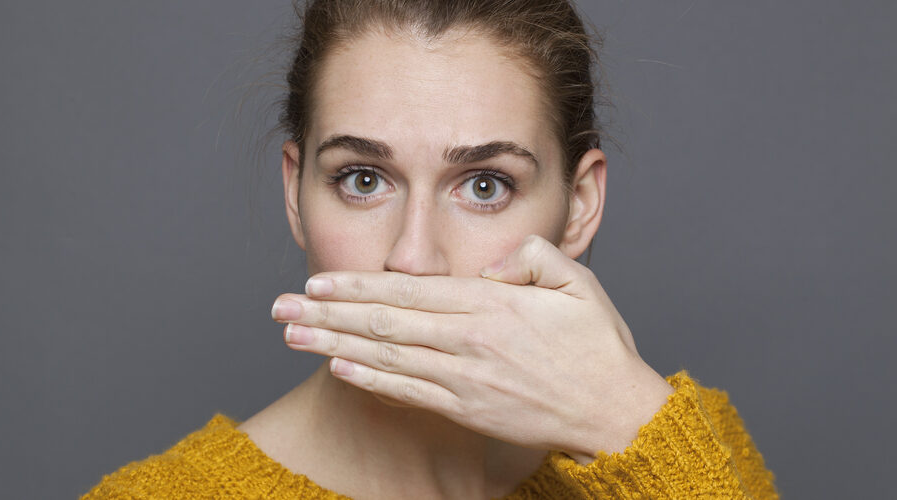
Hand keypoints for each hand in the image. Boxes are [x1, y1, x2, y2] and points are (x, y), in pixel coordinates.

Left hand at [271, 235, 673, 462]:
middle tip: (281, 307)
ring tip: (293, 336)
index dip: (357, 285)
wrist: (615, 412)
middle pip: (384, 322)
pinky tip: (337, 369)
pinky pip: (407, 393)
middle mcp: (469, 342)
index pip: (409, 290)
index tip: (318, 280)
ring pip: (386, 357)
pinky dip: (369, 381)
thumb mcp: (577, 282)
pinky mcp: (465, 409)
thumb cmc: (597, 345)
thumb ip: (530, 258)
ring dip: (333, 345)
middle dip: (327, 313)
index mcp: (492, 305)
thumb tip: (489, 264)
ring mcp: (464, 379)